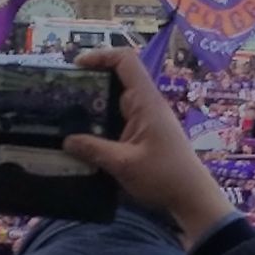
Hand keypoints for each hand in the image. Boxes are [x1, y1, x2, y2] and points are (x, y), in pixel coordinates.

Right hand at [66, 50, 234, 245]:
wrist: (192, 198)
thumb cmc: (164, 177)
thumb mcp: (124, 165)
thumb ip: (94, 150)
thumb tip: (66, 140)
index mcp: (146, 102)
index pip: (126, 62)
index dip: (101, 56)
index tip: (76, 66)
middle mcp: (146, 105)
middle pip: (117, 80)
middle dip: (89, 84)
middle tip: (62, 95)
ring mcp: (146, 120)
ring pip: (115, 102)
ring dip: (93, 106)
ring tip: (65, 115)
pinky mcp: (144, 134)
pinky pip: (118, 120)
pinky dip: (101, 123)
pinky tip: (83, 137)